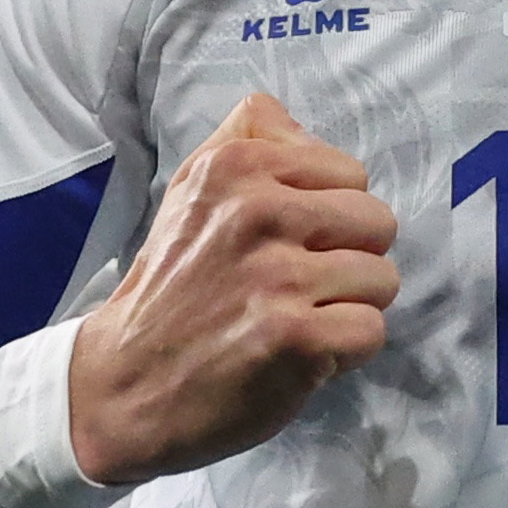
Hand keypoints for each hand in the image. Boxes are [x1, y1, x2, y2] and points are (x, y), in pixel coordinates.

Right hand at [67, 93, 397, 486]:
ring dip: (349, 307)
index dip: (331, 215)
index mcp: (236, 168)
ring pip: (382, 278)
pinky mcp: (295, 339)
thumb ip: (247, 138)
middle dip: (350, 258)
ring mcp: (278, 279)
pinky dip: (345, 352)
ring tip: (299, 319)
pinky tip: (302, 354)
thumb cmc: (171, 286)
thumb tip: (300, 123)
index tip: (291, 244)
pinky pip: (371, 330)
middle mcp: (257, 215)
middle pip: (377, 222)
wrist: (124, 385)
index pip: (351, 175)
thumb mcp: (190, 189)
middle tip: (299, 286)